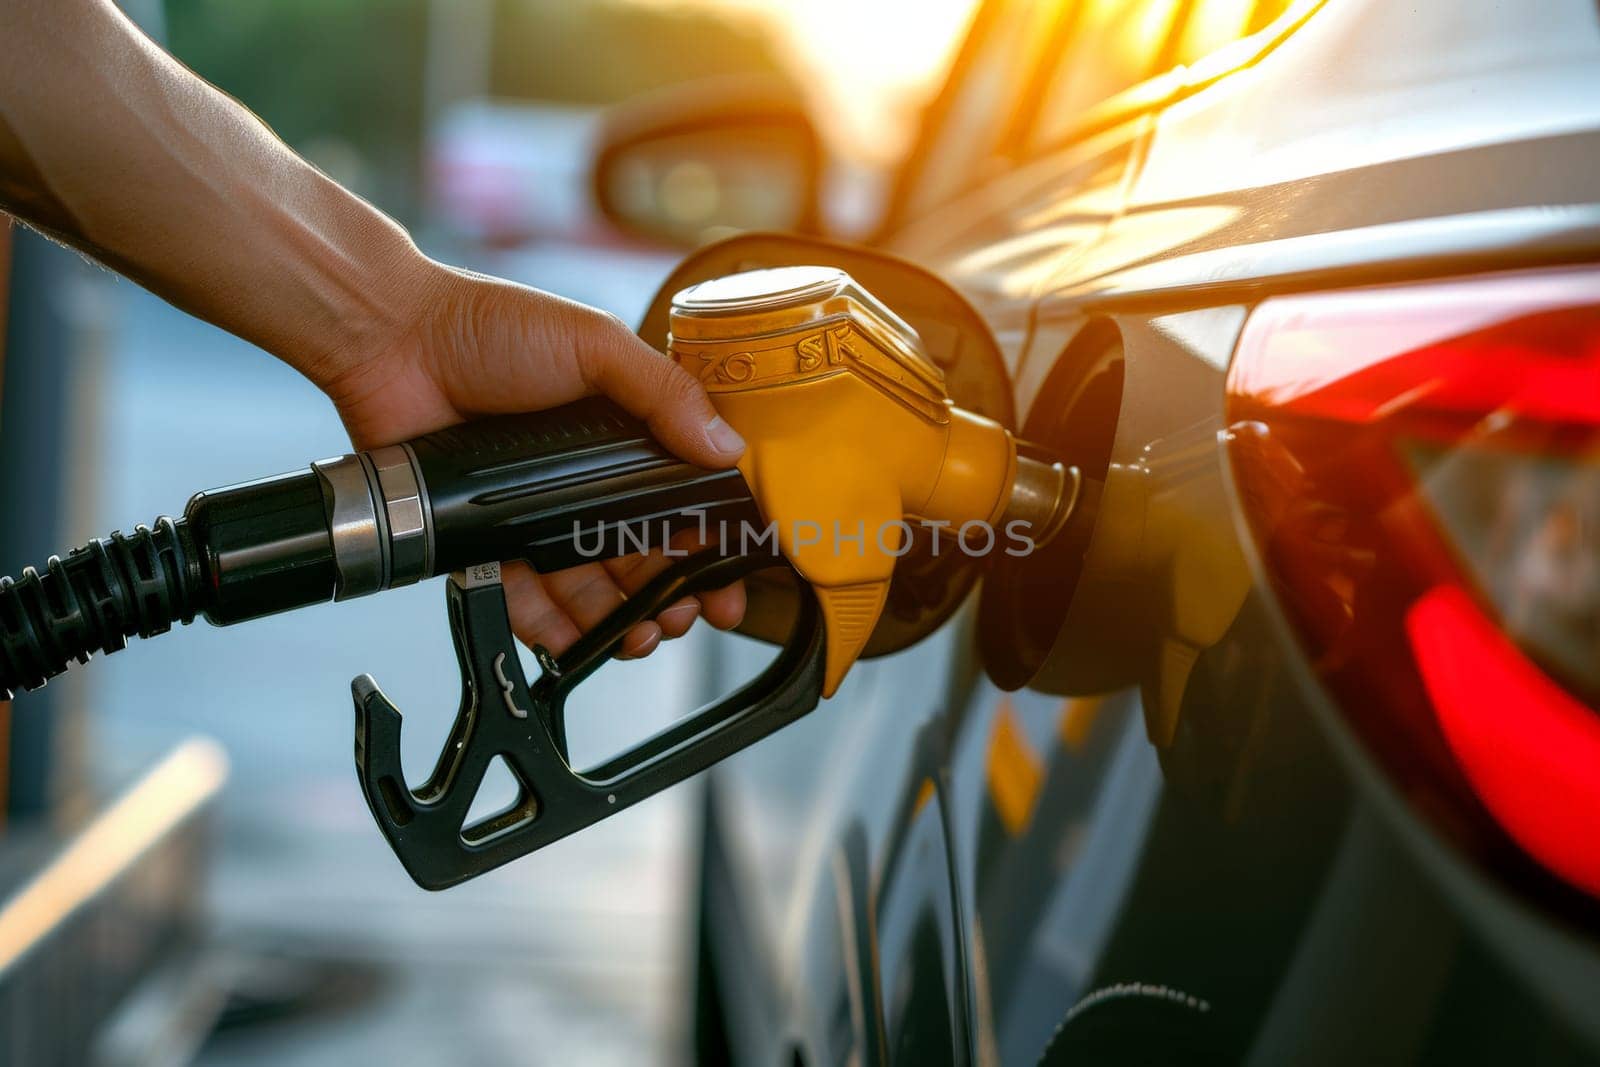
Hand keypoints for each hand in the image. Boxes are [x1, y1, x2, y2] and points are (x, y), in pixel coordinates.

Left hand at [316, 261, 747, 658]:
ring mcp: (537, 516)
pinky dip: (552, 628)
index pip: (683, 501)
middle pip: (643, 556)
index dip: (711, 543)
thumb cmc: (489, 327)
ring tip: (642, 636)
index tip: (731, 577)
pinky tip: (579, 643)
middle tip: (688, 616)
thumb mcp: (596, 346)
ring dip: (622, 620)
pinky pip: (524, 599)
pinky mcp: (489, 542)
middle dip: (673, 595)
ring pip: (591, 588)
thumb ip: (666, 395)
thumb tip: (731, 448)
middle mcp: (585, 481)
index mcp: (624, 435)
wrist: (394, 341)